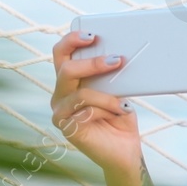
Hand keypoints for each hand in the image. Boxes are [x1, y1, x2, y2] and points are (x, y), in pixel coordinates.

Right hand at [50, 30, 139, 175]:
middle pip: (66, 70)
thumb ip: (110, 75)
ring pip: (81, 94)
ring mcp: (60, 113)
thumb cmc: (120, 116)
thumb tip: (118, 56)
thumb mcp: (117, 89)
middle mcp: (60, 95)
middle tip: (117, 60)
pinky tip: (119, 113)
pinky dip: (106, 111)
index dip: (71, 40)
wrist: (125, 150)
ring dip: (107, 97)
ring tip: (123, 103)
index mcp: (69, 81)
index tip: (92, 35)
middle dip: (92, 63)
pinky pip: (86, 112)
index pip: (61, 54)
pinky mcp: (67, 129)